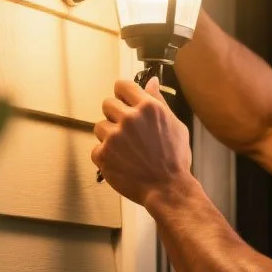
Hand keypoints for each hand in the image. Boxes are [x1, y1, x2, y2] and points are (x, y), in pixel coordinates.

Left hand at [91, 77, 193, 206]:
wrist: (168, 189)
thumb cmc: (175, 159)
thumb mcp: (175, 125)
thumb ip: (159, 101)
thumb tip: (151, 82)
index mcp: (148, 108)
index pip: (122, 85)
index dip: (122, 94)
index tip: (124, 103)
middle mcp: (130, 119)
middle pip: (107, 104)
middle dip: (115, 116)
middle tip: (127, 132)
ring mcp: (114, 137)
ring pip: (99, 126)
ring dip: (109, 136)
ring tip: (126, 150)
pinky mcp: (104, 154)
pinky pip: (96, 149)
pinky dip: (105, 156)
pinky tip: (121, 162)